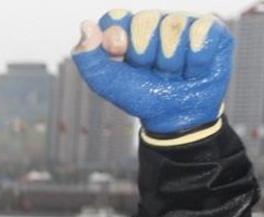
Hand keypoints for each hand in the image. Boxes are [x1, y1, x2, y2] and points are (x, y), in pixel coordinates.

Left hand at [72, 10, 231, 135]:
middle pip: (144, 21)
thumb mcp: (106, 82)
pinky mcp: (211, 29)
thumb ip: (88, 56)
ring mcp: (184, 22)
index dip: (116, 39)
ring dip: (170, 62)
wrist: (175, 116)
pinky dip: (195, 60)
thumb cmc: (141, 95)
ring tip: (173, 72)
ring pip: (173, 27)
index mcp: (126, 29)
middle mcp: (155, 20)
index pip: (115, 18)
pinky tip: (193, 70)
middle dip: (145, 55)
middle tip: (152, 70)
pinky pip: (201, 32)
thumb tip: (86, 25)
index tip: (120, 56)